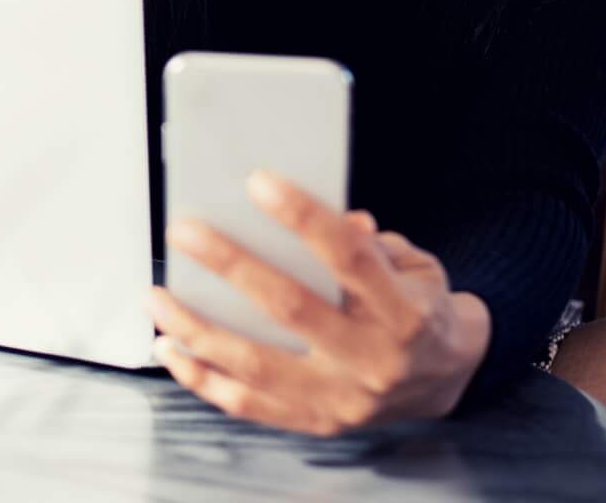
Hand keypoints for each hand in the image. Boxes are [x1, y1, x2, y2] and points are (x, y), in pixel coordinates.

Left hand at [147, 170, 491, 435]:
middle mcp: (372, 361)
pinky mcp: (316, 423)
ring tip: (157, 299)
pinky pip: (248, 406)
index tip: (258, 182)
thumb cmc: (419, 308)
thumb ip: (372, 245)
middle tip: (184, 232)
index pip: (350, 258)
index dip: (304, 218)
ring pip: (256, 366)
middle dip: (230, 266)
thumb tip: (337, 218)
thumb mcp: (416, 267)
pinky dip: (202, 378)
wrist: (447, 378)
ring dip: (197, 330)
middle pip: (291, 309)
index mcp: (404, 314)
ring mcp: (342, 400)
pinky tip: (171, 349)